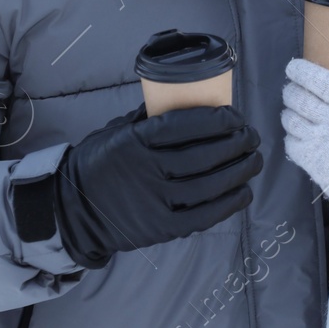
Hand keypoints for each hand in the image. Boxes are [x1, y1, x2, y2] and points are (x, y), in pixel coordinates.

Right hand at [54, 103, 262, 268]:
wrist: (74, 209)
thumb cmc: (101, 163)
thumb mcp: (117, 131)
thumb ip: (150, 119)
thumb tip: (190, 99)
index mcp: (133, 142)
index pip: (182, 126)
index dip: (215, 120)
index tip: (235, 116)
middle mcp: (145, 171)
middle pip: (202, 155)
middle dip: (236, 143)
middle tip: (251, 136)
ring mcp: (154, 202)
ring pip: (209, 185)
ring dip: (239, 171)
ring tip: (253, 159)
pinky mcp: (162, 228)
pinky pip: (204, 215)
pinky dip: (229, 203)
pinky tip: (244, 191)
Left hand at [281, 58, 328, 209]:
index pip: (318, 80)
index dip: (302, 72)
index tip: (293, 67)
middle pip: (299, 98)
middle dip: (291, 91)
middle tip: (292, 90)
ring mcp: (319, 141)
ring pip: (290, 119)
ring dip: (288, 112)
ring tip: (292, 111)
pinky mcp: (311, 161)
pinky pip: (291, 142)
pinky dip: (291, 136)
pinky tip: (297, 134)